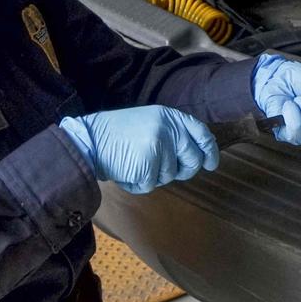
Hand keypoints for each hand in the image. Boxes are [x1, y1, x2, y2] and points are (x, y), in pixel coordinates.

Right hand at [59, 105, 218, 193]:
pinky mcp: (149, 166)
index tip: (211, 163)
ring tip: (133, 162)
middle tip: (163, 170)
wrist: (89, 140)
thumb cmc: (115, 133)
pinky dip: (137, 184)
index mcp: (169, 116)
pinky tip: (124, 171)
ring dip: (153, 176)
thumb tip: (193, 153)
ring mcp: (160, 148)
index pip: (200, 132)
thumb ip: (171, 132)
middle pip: (192, 159)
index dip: (209, 149)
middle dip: (183, 170)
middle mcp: (169, 129)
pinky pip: (151, 185)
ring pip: (170, 175)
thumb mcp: (147, 121)